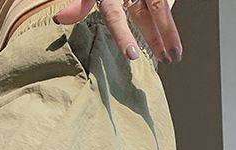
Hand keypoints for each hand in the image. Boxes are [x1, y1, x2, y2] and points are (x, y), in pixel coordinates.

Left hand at [53, 0, 181, 63]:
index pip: (115, 17)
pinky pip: (165, 1)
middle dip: (161, 37)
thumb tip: (60, 19)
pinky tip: (169, 37)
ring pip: (162, 8)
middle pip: (150, 13)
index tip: (132, 57)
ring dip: (169, 33)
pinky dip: (166, 20)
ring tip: (174, 55)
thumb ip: (81, 4)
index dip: (124, 36)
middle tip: (171, 58)